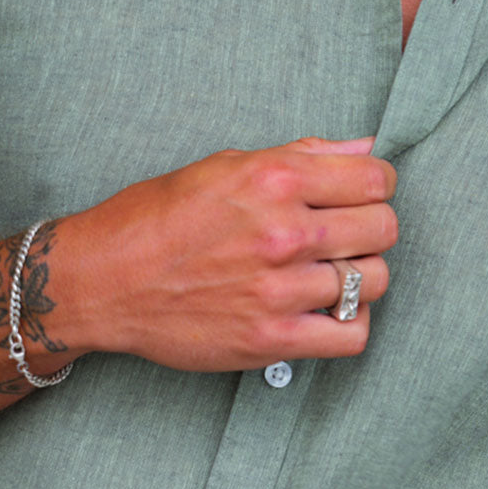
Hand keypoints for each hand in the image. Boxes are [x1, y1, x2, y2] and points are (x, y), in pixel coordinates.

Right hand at [67, 137, 397, 370]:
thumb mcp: (225, 166)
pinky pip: (352, 335)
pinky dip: (348, 325)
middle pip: (383, 228)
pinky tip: (324, 312)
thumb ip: (302, 156)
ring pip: (374, 281)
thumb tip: (364, 149)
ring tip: (328, 275)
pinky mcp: (272, 339)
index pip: (377, 179)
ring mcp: (279, 289)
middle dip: (370, 230)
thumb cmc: (158, 218)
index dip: (375, 187)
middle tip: (342, 238)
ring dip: (359, 278)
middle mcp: (283, 231)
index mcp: (274, 179)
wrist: (104, 281)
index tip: (358, 197)